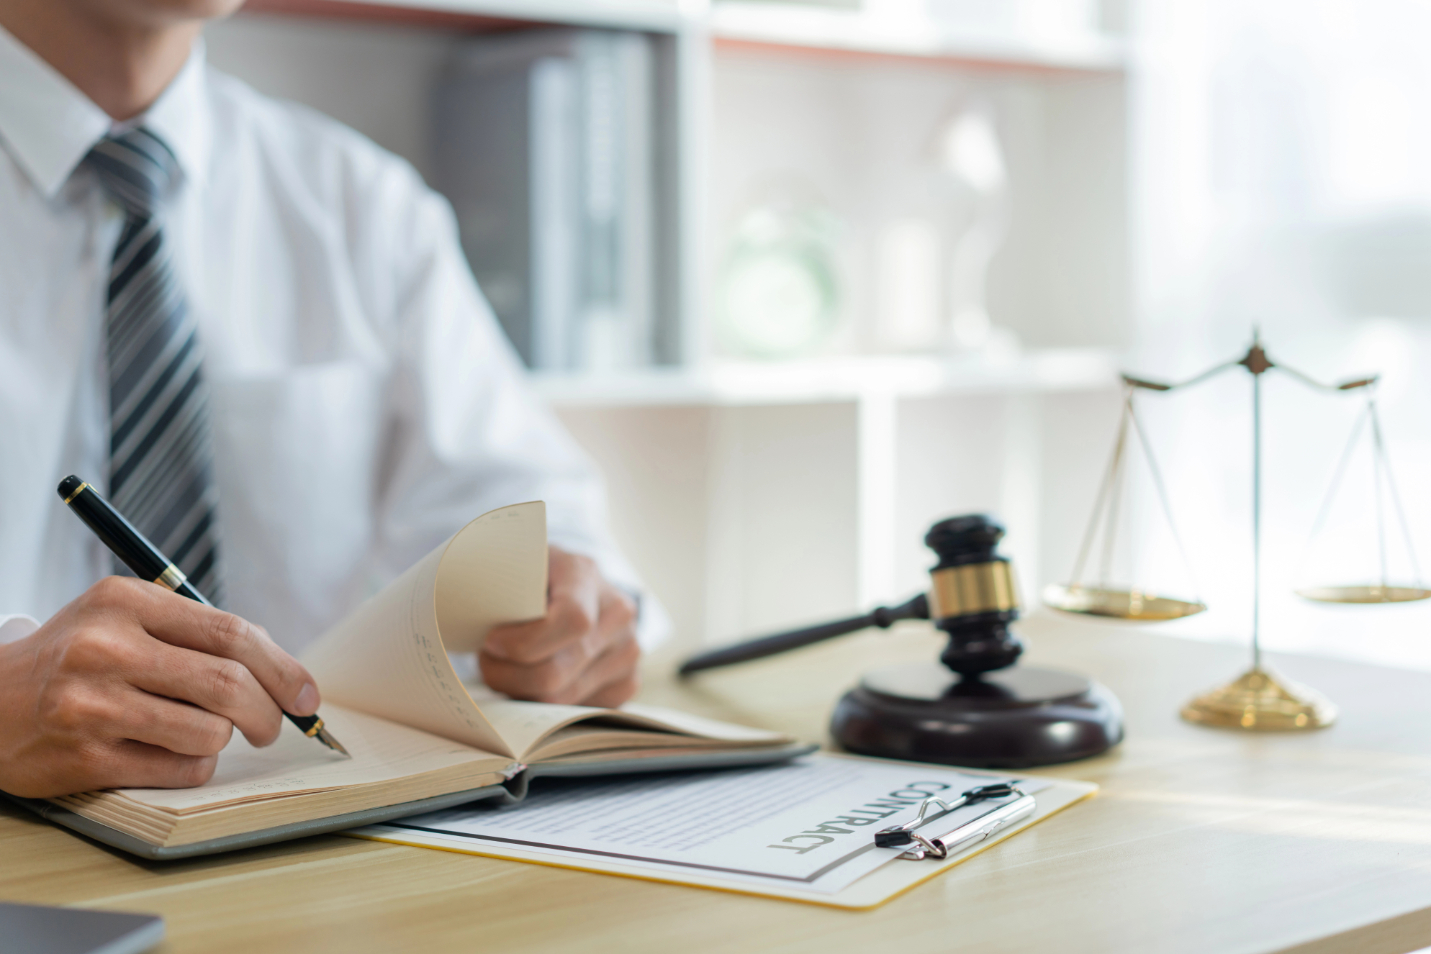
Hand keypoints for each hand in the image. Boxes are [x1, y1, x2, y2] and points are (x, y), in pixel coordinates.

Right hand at [0, 577, 320, 798]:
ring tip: (206, 733)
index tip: (307, 695)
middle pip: (228, 684)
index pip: (231, 633)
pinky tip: (173, 752)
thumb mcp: (124, 617)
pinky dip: (195, 764)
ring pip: (209, 731)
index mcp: (126, 602)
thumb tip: (283, 672)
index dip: (283, 668)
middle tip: (273, 726)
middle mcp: (107, 648)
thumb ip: (195, 631)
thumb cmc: (76, 658)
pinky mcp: (84, 758)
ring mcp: (93, 705)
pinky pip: (180, 768)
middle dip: (269, 712)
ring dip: (224, 739)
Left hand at [480, 546, 639, 706]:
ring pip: (562, 699)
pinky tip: (533, 680)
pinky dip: (544, 703)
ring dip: (522, 691)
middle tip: (487, 661)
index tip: (491, 642)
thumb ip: (494, 585)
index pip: (572, 621)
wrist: (573, 585)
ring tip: (506, 669)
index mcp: (586, 574)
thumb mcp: (512, 566)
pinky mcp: (628, 682)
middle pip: (558, 673)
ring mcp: (628, 650)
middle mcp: (618, 613)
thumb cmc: (530, 578)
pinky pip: (576, 712)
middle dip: (509, 676)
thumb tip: (462, 621)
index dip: (526, 643)